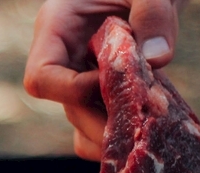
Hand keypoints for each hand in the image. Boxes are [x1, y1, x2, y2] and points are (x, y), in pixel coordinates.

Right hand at [23, 0, 183, 159]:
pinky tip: (154, 123)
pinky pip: (102, 126)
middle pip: (70, 109)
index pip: (42, 78)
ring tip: (151, 129)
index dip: (73, 91)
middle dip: (105, 122)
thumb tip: (158, 58)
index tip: (114, 82)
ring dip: (116, 134)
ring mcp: (84, 77)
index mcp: (58, 27)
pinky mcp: (105, 91)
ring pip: (85, 125)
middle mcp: (66, 58)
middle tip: (144, 127)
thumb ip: (153, 12)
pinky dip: (125, 134)